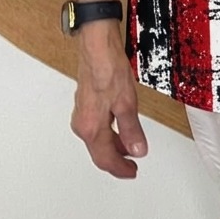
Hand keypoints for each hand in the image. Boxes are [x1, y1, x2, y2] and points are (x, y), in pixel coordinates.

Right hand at [70, 21, 148, 177]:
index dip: (120, 169)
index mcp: (92, 127)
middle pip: (99, 151)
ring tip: (129, 148)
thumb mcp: (127, 102)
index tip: (132, 172)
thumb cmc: (108, 69)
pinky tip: (118, 128)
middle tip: (131, 165)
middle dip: (117, 160)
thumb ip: (132, 129)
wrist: (96, 47)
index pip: (106, 159)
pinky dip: (108, 133)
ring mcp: (81, 113)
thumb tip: (138, 150)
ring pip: (97, 139)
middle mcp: (82, 123)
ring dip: (113, 146)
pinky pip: (96, 127)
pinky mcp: (84, 104)